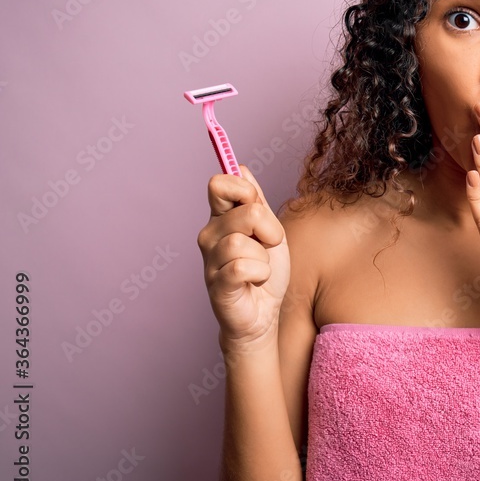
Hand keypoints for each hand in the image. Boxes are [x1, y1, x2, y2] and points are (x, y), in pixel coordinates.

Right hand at [196, 165, 289, 349]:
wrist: (264, 313)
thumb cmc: (265, 272)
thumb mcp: (269, 231)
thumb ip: (256, 201)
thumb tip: (240, 167)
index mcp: (222, 218)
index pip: (220, 184)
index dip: (244, 189)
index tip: (257, 205)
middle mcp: (210, 235)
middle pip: (244, 211)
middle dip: (269, 228)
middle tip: (269, 246)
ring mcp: (210, 260)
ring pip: (242, 242)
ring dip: (264, 257)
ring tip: (260, 268)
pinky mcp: (217, 285)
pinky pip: (241, 267)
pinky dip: (259, 274)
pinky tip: (256, 280)